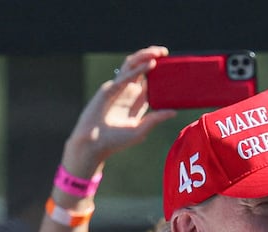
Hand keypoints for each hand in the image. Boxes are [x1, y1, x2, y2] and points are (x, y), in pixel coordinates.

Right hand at [59, 46, 178, 176]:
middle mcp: (127, 92)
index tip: (173, 67)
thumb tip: (174, 112)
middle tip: (165, 52)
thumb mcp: (139, 130)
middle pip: (141, 68)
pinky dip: (138, 69)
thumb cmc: (115, 141)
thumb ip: (155, 120)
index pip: (150, 82)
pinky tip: (150, 64)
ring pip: (131, 66)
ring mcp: (118, 88)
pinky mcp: (109, 89)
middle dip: (152, 57)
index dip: (160, 73)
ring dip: (144, 56)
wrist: (93, 144)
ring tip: (158, 52)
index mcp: (136, 101)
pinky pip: (125, 76)